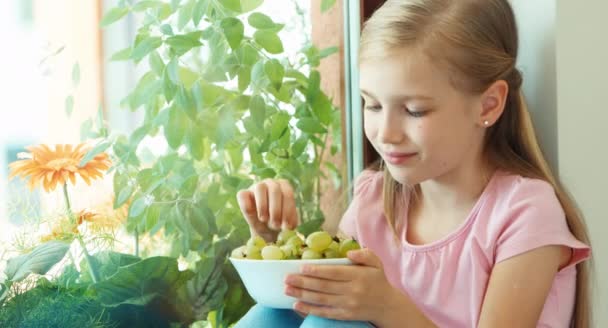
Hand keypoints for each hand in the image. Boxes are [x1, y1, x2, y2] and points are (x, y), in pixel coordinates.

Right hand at [236, 179, 298, 241]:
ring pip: (259, 188)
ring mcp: (256, 186)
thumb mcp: (287, 223)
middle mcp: (271, 183)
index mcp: (284, 186)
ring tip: (264, 219)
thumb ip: (291, 221)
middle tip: (275, 225)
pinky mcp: (243, 194)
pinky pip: (243, 194)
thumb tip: (289, 224)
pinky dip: (246, 204)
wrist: (265, 229)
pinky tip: (251, 214)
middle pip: (274, 190)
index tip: (286, 225)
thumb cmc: (279, 222)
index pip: (287, 193)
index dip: (288, 210)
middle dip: (276, 210)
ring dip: (262, 206)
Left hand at [284, 248, 408, 325]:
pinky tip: (296, 305)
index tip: (301, 267)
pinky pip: (324, 313)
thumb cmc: (378, 280)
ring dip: (302, 295)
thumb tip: (349, 253)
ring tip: (287, 289)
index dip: (317, 271)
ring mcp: (348, 305)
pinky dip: (309, 309)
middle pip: (324, 286)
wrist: (387, 306)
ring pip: (321, 299)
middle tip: (287, 278)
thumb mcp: (376, 263)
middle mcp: (352, 291)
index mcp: (358, 276)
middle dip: (303, 282)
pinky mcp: (344, 315)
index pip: (334, 273)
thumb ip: (364, 255)